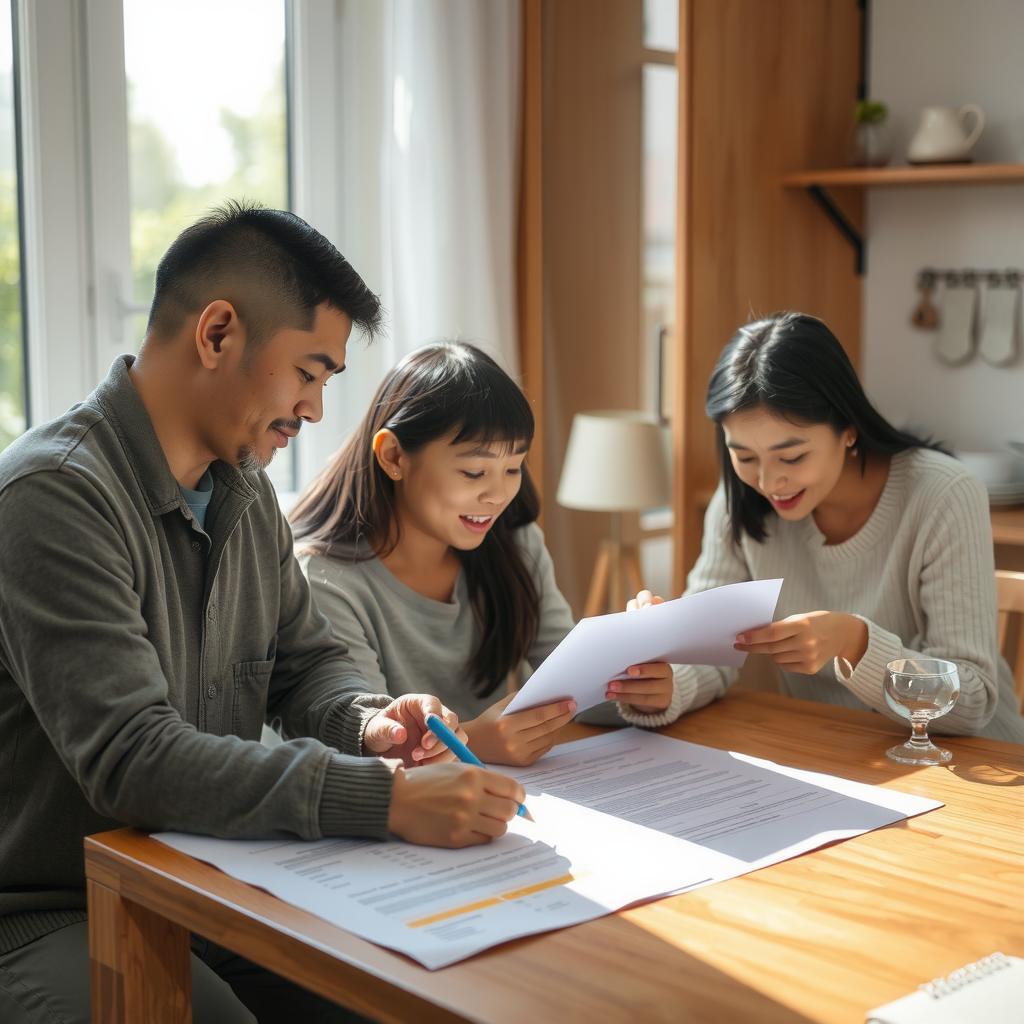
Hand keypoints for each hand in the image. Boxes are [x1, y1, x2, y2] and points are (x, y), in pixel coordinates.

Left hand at [363, 694, 464, 766]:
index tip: (427, 737)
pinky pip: (453, 755)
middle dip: (440, 739)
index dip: (435, 718)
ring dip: (441, 753)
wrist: (383, 746)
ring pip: (457, 740)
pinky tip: (424, 766)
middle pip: (452, 722)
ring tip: (419, 760)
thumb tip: (400, 734)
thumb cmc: (380, 731)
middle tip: (419, 751)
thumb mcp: (377, 728)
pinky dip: (442, 763)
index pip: (433, 704)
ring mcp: (442, 732)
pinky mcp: (444, 749)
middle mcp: (435, 715)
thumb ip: (386, 729)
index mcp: (419, 703)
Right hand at [387, 762, 524, 846]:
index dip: (519, 796)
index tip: (517, 799)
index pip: (513, 789)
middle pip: (510, 810)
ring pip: (500, 828)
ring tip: (484, 819)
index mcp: (473, 776)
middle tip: (500, 810)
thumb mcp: (456, 769)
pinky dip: (481, 834)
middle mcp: (471, 797)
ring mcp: (464, 819)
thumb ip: (483, 779)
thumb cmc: (427, 782)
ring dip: (496, 824)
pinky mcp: (456, 838)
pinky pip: (483, 839)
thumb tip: (512, 795)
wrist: (397, 799)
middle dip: (509, 811)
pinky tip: (470, 827)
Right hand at [464, 692, 576, 765]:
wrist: (475, 744)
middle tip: (573, 707)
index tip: (570, 702)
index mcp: (506, 725)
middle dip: (563, 716)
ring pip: (548, 739)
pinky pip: (544, 748)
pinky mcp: (522, 763)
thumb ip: (523, 700)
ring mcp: (518, 754)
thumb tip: (548, 695)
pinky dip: (550, 738)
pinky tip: (552, 729)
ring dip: (558, 727)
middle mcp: (512, 742)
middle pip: (546, 728)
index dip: (557, 709)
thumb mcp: (501, 706)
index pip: (539, 716)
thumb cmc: (489, 721)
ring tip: (563, 716)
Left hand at [615, 592, 674, 712]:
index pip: (655, 662)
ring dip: (625, 691)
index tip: (628, 669)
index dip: (644, 668)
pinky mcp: (662, 702)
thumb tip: (642, 606)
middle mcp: (667, 674)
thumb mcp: (639, 652)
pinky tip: (611, 696)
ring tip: (609, 688)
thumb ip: (636, 636)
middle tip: (612, 681)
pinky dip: (625, 699)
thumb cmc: (641, 664)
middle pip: (651, 679)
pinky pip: (643, 702)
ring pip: (646, 692)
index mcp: (662, 659)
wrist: (654, 689)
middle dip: (631, 681)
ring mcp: (666, 689)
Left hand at [733, 611, 867, 674]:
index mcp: (802, 625)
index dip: (754, 636)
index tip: (739, 637)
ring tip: (780, 643)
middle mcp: (806, 642)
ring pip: (776, 658)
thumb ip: (779, 627)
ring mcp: (809, 657)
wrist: (843, 634)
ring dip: (771, 651)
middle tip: (739, 644)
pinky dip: (782, 659)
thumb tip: (753, 635)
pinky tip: (791, 651)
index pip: (772, 633)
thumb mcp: (800, 618)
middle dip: (752, 646)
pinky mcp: (810, 669)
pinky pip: (786, 665)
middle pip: (771, 648)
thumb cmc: (816, 622)